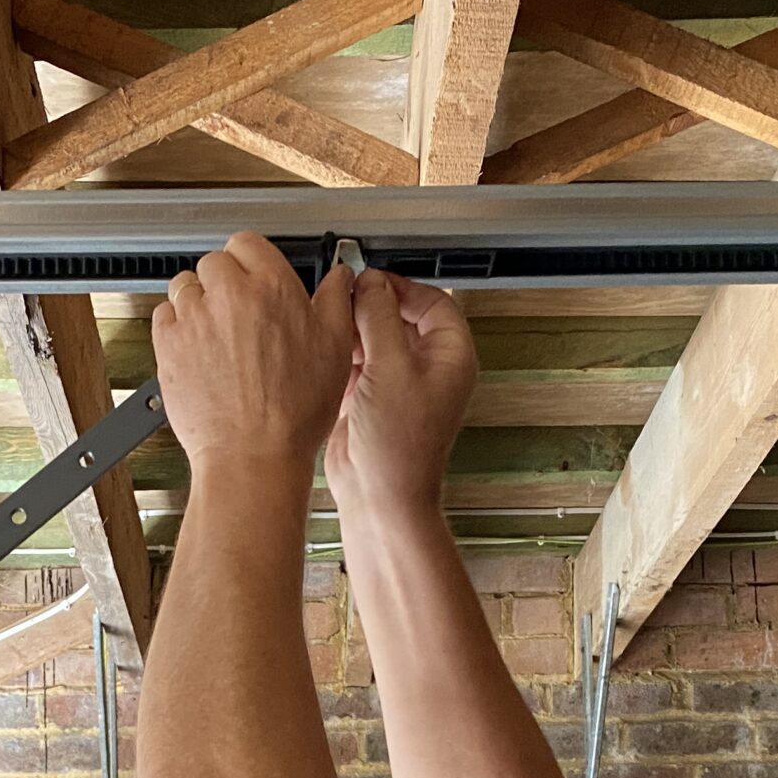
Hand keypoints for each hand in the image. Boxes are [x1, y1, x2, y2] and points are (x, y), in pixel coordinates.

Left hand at [152, 233, 353, 472]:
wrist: (252, 454)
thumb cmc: (293, 411)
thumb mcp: (336, 349)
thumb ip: (337, 300)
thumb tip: (340, 277)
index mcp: (272, 286)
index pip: (248, 243)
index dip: (252, 262)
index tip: (255, 280)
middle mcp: (230, 295)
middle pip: (214, 263)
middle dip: (225, 283)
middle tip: (240, 316)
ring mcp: (195, 318)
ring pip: (186, 286)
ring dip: (199, 303)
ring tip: (218, 336)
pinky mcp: (169, 343)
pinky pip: (165, 315)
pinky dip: (177, 326)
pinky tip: (198, 350)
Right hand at [326, 270, 476, 517]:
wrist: (379, 497)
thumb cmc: (399, 447)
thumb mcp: (390, 367)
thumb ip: (379, 317)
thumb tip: (370, 282)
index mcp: (450, 357)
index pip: (433, 302)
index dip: (401, 287)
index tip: (370, 280)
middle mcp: (429, 369)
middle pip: (401, 317)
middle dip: (372, 308)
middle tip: (346, 301)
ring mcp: (400, 384)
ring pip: (376, 338)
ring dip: (354, 331)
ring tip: (333, 327)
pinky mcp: (372, 399)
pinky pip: (359, 362)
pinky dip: (343, 355)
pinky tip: (326, 353)